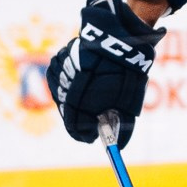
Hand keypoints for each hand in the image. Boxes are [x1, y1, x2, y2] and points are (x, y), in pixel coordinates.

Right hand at [51, 0, 164, 146]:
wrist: (120, 38)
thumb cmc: (126, 73)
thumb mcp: (128, 104)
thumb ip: (121, 127)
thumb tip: (118, 147)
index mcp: (82, 101)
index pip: (76, 127)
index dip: (84, 134)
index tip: (90, 137)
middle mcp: (67, 88)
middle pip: (68, 113)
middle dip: (80, 117)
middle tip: (92, 119)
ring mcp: (60, 73)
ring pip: (62, 96)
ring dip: (73, 99)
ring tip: (90, 93)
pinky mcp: (58, 60)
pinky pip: (60, 79)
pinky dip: (70, 83)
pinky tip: (83, 78)